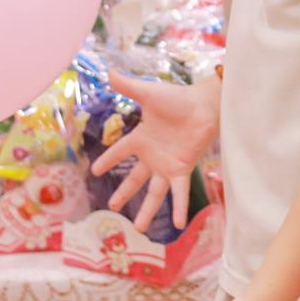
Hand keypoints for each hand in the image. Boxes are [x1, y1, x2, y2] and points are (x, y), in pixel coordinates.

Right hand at [89, 70, 219, 231]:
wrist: (204, 104)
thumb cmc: (178, 98)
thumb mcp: (148, 93)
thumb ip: (128, 86)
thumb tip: (108, 71)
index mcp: (141, 138)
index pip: (119, 153)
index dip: (107, 161)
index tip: (94, 171)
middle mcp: (153, 156)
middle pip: (134, 179)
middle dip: (123, 193)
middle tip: (111, 206)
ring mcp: (168, 165)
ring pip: (154, 193)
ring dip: (146, 210)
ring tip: (139, 229)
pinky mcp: (183, 169)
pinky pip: (179, 192)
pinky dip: (178, 208)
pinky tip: (176, 224)